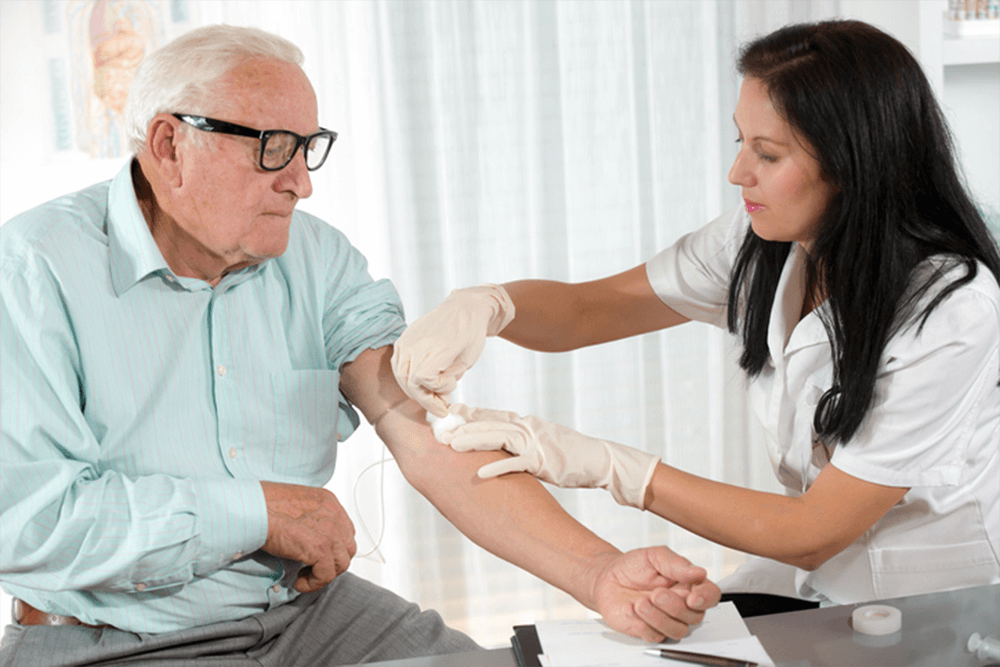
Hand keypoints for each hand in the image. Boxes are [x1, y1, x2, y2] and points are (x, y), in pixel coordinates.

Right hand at [260, 481, 356, 592]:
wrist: (252, 509)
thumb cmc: (263, 505)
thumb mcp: (294, 505)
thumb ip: (309, 518)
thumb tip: (308, 537)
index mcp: (328, 503)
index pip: (345, 531)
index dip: (332, 548)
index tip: (315, 556)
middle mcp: (334, 515)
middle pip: (347, 548)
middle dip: (331, 562)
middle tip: (310, 568)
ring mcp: (330, 531)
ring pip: (341, 563)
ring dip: (323, 574)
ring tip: (303, 575)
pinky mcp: (321, 548)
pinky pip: (327, 575)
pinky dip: (313, 583)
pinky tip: (298, 581)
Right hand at [391, 285, 514, 416]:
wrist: (464, 307)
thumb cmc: (471, 333)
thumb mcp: (468, 360)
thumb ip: (451, 380)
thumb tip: (439, 400)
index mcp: (439, 346)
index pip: (424, 378)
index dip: (437, 389)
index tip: (452, 386)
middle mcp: (418, 342)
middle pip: (409, 381)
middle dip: (426, 398)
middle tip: (442, 403)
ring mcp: (408, 339)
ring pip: (400, 375)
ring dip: (415, 390)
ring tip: (433, 392)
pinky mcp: (403, 338)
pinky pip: (398, 365)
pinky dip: (408, 377)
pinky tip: (424, 380)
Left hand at [438, 404, 659, 508]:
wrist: (600, 460)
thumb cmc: (570, 454)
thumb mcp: (542, 441)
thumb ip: (521, 439)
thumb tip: (500, 441)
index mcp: (526, 423)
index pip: (492, 416)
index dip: (468, 414)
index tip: (447, 413)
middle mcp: (528, 428)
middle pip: (490, 423)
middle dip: (463, 426)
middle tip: (439, 429)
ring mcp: (535, 443)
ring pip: (498, 438)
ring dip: (474, 441)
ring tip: (451, 446)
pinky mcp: (543, 461)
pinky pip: (515, 463)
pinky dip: (496, 467)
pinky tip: (478, 473)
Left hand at [591, 547, 720, 641]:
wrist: (607, 578)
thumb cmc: (634, 566)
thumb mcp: (654, 556)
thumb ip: (677, 564)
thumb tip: (700, 572)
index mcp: (688, 584)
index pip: (711, 595)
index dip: (706, 598)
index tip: (693, 597)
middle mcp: (681, 605)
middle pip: (695, 616)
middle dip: (675, 606)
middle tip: (656, 594)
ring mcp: (667, 620)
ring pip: (678, 631)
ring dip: (659, 618)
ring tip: (640, 602)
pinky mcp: (650, 631)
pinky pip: (655, 636)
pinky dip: (642, 624)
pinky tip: (632, 610)